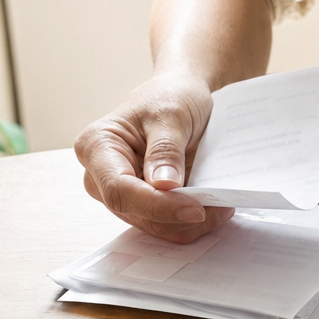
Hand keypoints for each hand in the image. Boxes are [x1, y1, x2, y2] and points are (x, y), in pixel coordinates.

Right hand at [75, 71, 233, 242]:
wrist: (181, 94)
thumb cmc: (170, 96)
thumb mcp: (172, 115)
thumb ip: (165, 150)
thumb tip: (163, 186)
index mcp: (97, 146)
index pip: (119, 189)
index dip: (156, 206)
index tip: (194, 208)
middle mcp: (100, 174)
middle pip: (134, 212)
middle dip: (176, 217)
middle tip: (219, 209)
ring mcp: (121, 191)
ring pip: (150, 224)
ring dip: (187, 224)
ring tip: (221, 208)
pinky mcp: (141, 202)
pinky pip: (162, 223)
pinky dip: (188, 222)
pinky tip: (211, 208)